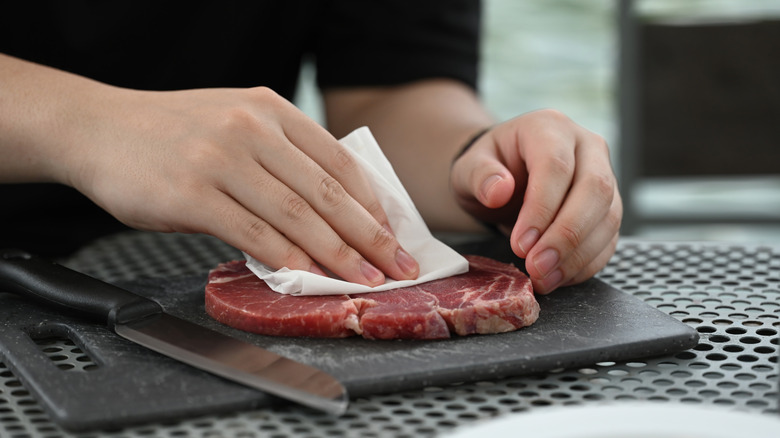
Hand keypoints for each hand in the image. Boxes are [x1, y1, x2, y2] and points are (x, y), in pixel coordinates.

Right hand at [64, 86, 418, 285]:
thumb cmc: (173, 133)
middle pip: (328, 191)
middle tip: (396, 266)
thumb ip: (282, 156)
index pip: (340, 161)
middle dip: (370, 236)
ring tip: (362, 280)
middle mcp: (252, 129)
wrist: (98, 128)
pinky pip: (253, 233)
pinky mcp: (192, 193)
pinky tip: (306, 277)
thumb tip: (330, 210)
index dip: (372, 204)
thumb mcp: (236, 122)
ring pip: (297, 215)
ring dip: (337, 255)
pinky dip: (286, 259)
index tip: (392, 234)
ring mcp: (222, 159)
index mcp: (271, 109)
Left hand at [450, 109, 621, 293]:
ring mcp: (603, 175)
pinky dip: (586, 262)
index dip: (541, 209)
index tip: (520, 243)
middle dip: (566, 235)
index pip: (556, 166)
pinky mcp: (608, 207)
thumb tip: (499, 191)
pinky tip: (559, 277)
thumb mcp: (468, 168)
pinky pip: (609, 237)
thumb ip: (478, 175)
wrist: (503, 177)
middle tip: (537, 267)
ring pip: (608, 216)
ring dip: (578, 255)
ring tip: (544, 278)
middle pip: (595, 189)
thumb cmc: (487, 169)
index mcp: (549, 127)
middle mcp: (586, 146)